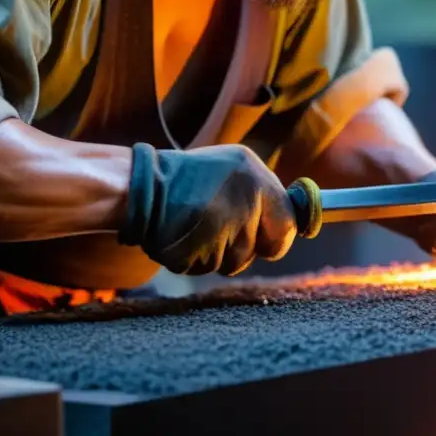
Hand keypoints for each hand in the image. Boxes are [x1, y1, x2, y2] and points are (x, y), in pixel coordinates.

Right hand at [120, 143, 296, 275]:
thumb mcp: (237, 167)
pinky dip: (195, 258)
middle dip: (243, 248)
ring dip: (216, 253)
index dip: (277, 238)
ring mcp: (220, 229)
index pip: (288, 226)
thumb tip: (293, 223)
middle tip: (222, 229)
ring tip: (197, 226)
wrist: (142, 185)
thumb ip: (265, 195)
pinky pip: (205, 268)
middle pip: (257, 251)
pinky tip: (184, 235)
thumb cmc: (192, 177)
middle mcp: (244, 204)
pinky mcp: (196, 251)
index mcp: (257, 180)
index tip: (269, 239)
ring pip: (231, 263)